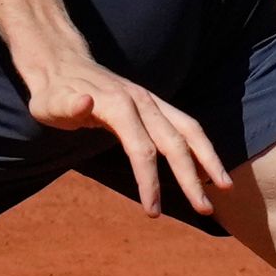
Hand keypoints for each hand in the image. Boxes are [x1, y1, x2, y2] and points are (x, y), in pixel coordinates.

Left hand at [19, 49, 228, 216]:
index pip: (142, 150)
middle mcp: (142, 102)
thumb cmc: (52, 93)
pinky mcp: (154, 105)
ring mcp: (151, 102)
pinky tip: (208, 168)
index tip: (153, 211)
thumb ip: (68, 106)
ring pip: (189, 130)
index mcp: (118, 106)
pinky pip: (184, 126)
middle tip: (204, 209)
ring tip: (224, 187)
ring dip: (209, 159)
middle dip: (191, 178)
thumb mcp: (50, 103)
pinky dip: (200, 146)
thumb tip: (85, 101)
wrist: (61, 64)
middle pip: (174, 142)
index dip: (149, 182)